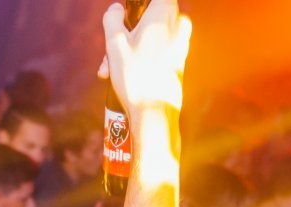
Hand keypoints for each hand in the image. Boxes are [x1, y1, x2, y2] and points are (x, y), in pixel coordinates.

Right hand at [97, 0, 190, 115]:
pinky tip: (123, 76)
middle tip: (109, 53)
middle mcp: (178, 24)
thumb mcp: (114, 43)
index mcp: (165, 11)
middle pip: (149, 17)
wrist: (154, 112)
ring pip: (152, 36)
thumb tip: (116, 9)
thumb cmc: (135, 76)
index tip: (126, 18)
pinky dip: (140, 58)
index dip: (137, 5)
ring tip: (109, 70)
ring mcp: (181, 43)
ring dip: (129, 49)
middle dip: (126, 33)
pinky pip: (158, 51)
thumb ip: (113, 18)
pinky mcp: (179, 60)